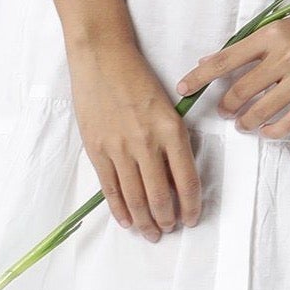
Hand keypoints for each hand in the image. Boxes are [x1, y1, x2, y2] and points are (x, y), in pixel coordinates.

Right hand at [67, 42, 201, 240]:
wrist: (103, 57)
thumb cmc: (138, 78)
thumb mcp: (167, 107)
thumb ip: (173, 141)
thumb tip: (176, 180)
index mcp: (172, 130)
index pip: (187, 181)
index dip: (191, 207)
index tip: (191, 219)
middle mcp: (148, 143)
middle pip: (160, 197)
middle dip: (167, 220)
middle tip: (169, 229)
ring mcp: (120, 148)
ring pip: (135, 199)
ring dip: (145, 222)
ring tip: (151, 232)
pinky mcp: (97, 150)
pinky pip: (110, 190)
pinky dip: (120, 210)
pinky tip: (127, 221)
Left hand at [174, 1, 289, 140]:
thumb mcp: (286, 25)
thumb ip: (254, 44)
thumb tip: (214, 61)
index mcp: (272, 34)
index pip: (225, 59)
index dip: (200, 77)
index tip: (184, 88)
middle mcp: (285, 55)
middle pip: (239, 91)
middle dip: (225, 106)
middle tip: (223, 111)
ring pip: (260, 110)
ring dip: (245, 121)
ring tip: (242, 123)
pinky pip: (288, 122)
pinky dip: (272, 131)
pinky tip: (267, 131)